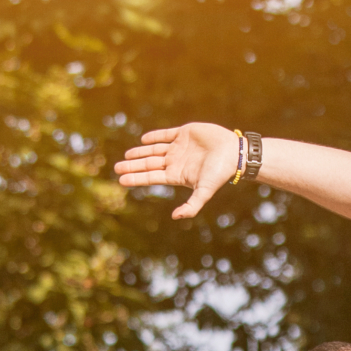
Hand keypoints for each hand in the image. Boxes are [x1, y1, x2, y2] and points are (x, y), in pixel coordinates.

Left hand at [113, 124, 239, 219]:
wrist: (234, 152)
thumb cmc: (220, 173)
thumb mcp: (204, 191)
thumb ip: (192, 206)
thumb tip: (175, 217)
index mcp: (176, 175)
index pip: (151, 177)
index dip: (136, 178)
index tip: (120, 180)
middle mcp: (175, 161)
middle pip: (149, 164)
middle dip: (133, 166)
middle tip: (116, 167)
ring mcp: (179, 147)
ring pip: (154, 150)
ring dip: (140, 152)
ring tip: (126, 155)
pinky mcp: (184, 133)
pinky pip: (166, 135)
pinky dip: (154, 137)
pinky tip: (143, 140)